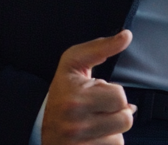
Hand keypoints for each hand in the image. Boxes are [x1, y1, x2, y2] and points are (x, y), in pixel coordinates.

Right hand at [41, 30, 135, 144]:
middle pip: (125, 120)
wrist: (40, 127)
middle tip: (98, 110)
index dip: (113, 94)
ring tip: (94, 125)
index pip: (120, 97)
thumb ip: (100, 47)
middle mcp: (75, 123)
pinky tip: (93, 139)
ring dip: (112, 131)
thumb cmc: (63, 92)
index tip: (96, 94)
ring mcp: (78, 144)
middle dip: (116, 113)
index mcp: (75, 97)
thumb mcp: (73, 63)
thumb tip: (127, 35)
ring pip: (120, 139)